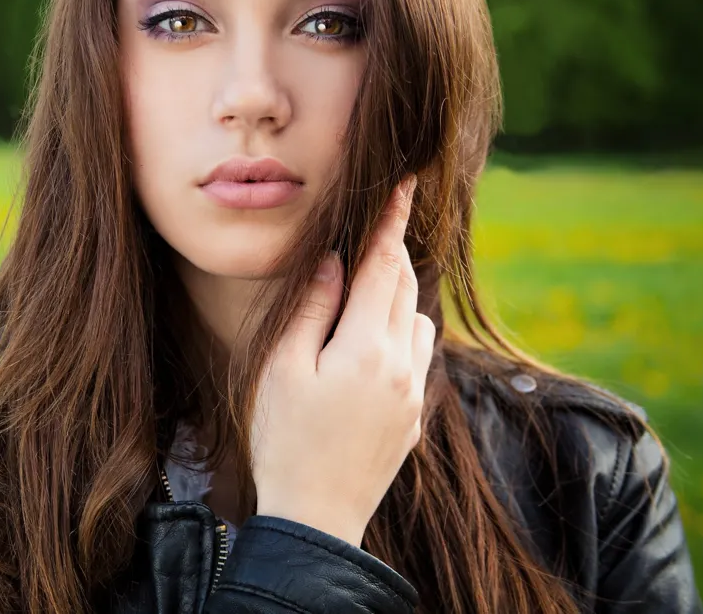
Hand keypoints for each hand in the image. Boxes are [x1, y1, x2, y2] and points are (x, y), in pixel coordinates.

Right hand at [250, 174, 434, 546]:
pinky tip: (376, 338)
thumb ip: (312, 308)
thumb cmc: (284, 440)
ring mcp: (412, 394)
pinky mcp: (414, 418)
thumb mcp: (283, 367)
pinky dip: (404, 330)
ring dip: (401, 292)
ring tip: (373, 281)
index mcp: (366, 346)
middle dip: (395, 250)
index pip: (384, 265)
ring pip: (419, 321)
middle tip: (385, 218)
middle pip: (407, 287)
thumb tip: (335, 262)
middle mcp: (401, 365)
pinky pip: (418, 355)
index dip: (391, 220)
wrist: (316, 519)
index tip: (404, 182)